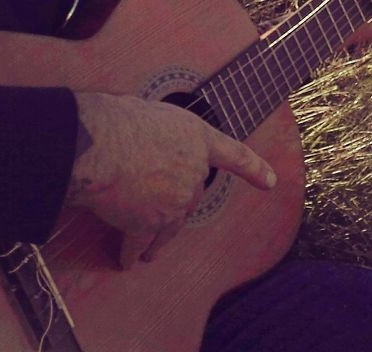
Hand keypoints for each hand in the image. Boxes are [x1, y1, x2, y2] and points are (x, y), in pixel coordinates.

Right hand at [67, 92, 275, 267]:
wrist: (100, 145)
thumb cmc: (116, 119)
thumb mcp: (148, 112)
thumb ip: (156, 132)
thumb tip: (139, 141)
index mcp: (197, 137)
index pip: (234, 155)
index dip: (254, 169)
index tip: (270, 182)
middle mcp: (193, 172)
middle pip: (190, 196)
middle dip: (172, 204)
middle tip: (154, 209)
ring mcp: (175, 201)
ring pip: (168, 227)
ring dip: (157, 240)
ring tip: (148, 252)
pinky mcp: (148, 224)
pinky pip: (139, 243)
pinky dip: (132, 252)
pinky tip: (127, 260)